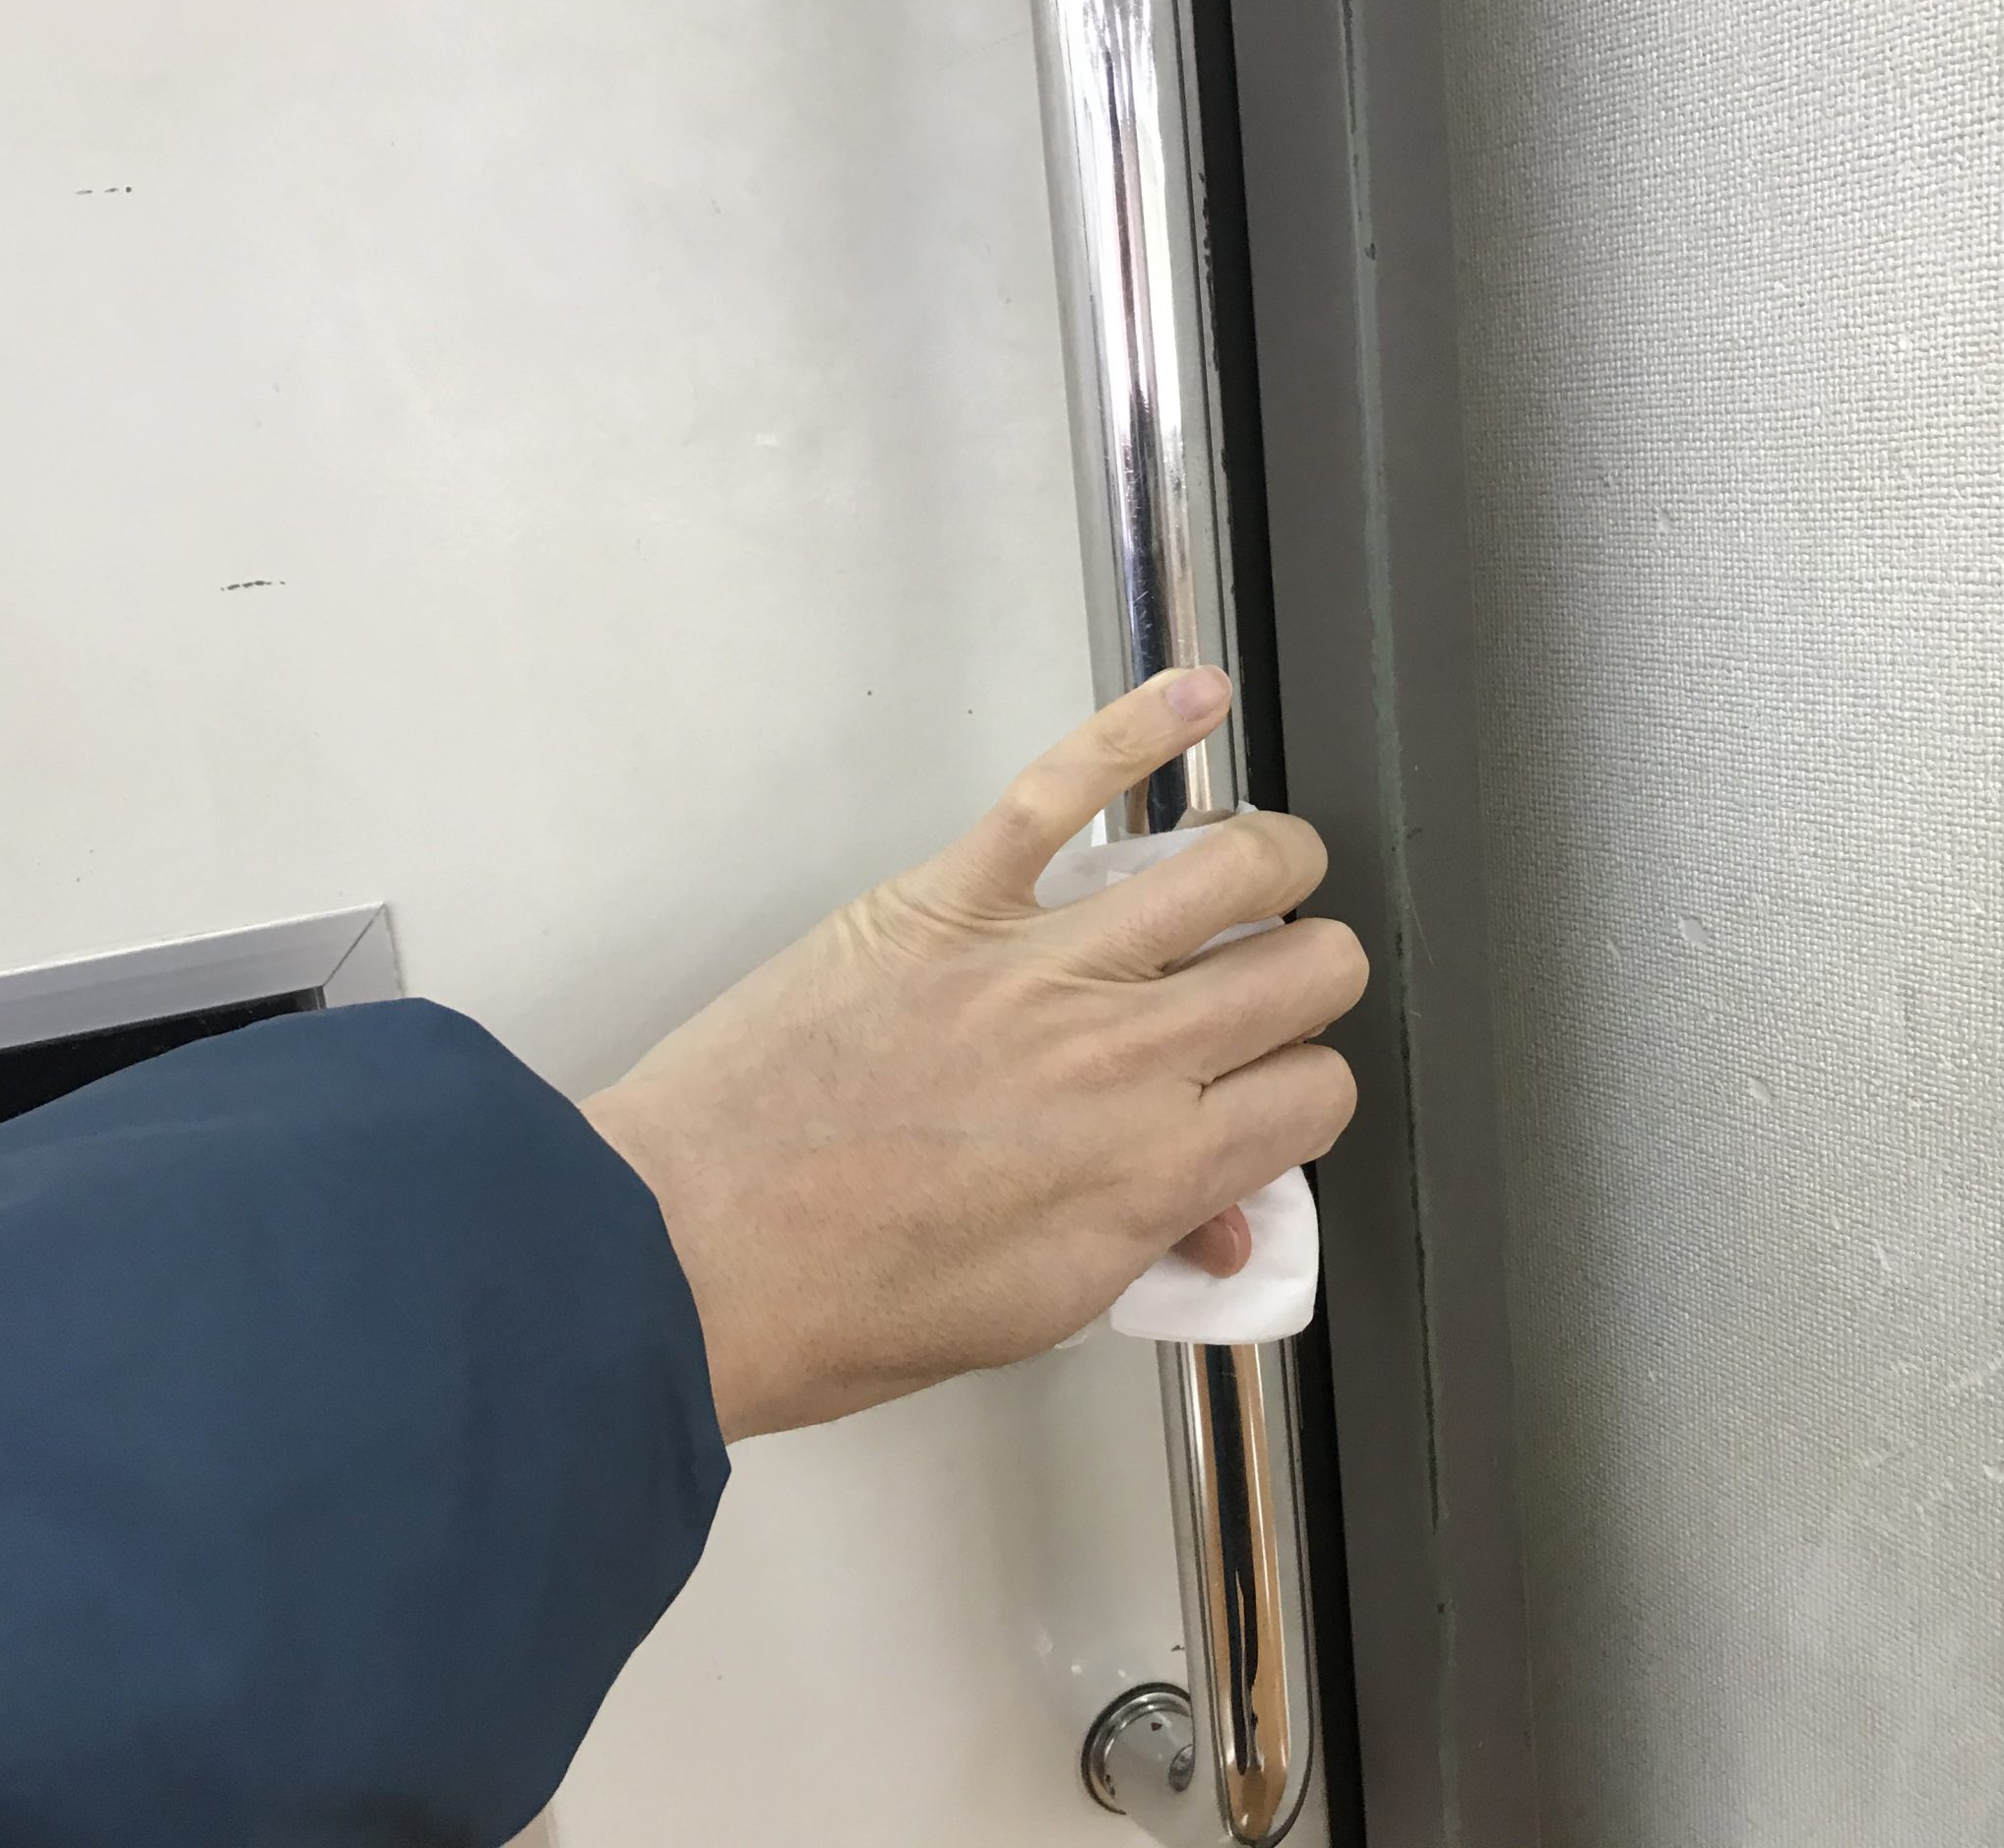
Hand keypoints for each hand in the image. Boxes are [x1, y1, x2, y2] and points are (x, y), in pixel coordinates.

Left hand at [583, 669, 1366, 1438]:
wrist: (687, 1256)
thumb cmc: (846, 1304)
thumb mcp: (1032, 1311)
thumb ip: (1144, 1245)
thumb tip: (1217, 1218)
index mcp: (1154, 1173)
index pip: (1315, 1094)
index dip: (1304, 1090)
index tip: (1267, 1092)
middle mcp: (1127, 1055)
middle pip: (1306, 970)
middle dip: (1309, 974)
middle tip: (1266, 984)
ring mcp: (1041, 964)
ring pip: (1234, 865)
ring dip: (1273, 861)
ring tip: (1262, 868)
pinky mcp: (951, 898)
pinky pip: (1065, 786)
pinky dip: (1140, 726)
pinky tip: (1195, 692)